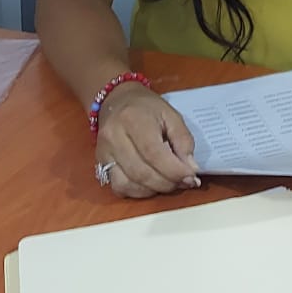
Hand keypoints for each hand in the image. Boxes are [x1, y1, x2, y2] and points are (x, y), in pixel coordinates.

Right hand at [95, 83, 199, 198]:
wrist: (117, 100)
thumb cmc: (146, 107)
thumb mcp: (171, 115)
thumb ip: (183, 140)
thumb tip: (191, 169)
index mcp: (133, 119)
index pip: (153, 153)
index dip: (174, 171)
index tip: (191, 177)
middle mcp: (114, 137)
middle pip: (141, 173)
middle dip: (167, 183)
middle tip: (184, 182)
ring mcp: (104, 152)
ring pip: (129, 184)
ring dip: (154, 190)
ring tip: (168, 182)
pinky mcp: (100, 163)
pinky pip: (119, 188)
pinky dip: (138, 192)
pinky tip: (150, 184)